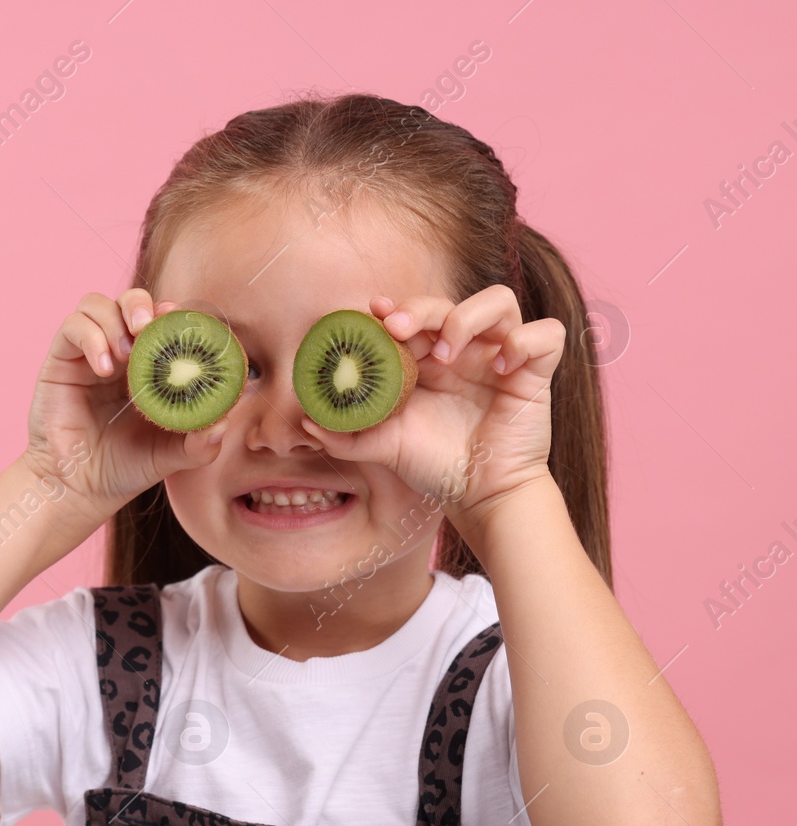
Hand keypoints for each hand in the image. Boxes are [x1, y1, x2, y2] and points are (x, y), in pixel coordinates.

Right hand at [21, 289, 234, 519]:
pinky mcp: (61, 360)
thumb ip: (200, 443)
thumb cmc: (125, 468)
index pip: (162, 321)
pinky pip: (73, 327)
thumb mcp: (171, 456)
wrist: (80, 489)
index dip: (173, 315)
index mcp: (149, 365)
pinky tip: (104, 368)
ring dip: (115, 319)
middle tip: (150, 326)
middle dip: (142, 305)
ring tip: (126, 354)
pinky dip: (92, 338)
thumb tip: (223, 422)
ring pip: (97, 304)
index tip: (184, 325)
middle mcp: (118, 352)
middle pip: (130, 300)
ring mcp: (88, 354)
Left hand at [295, 284, 563, 526]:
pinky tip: (502, 366)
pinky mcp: (535, 371)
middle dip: (421, 307)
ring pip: (499, 301)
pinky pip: (546, 334)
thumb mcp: (384, 448)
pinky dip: (525, 340)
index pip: (414, 314)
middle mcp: (465, 350)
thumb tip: (306, 421)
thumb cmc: (435, 465)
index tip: (371, 313)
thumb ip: (345, 435)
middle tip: (397, 327)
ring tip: (447, 353)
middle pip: (448, 301)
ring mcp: (502, 356)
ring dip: (469, 317)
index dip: (394, 307)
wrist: (479, 497)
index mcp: (428, 359)